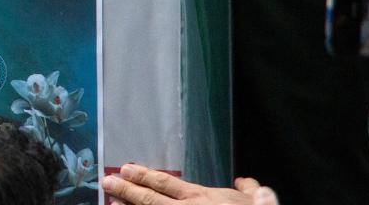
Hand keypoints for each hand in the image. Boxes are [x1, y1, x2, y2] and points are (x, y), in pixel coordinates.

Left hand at [102, 163, 275, 204]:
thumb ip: (252, 192)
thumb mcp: (261, 202)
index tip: (127, 169)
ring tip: (111, 200)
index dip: (145, 176)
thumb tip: (248, 183)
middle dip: (128, 188)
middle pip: (151, 198)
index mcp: (203, 198)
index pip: (167, 183)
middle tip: (107, 181)